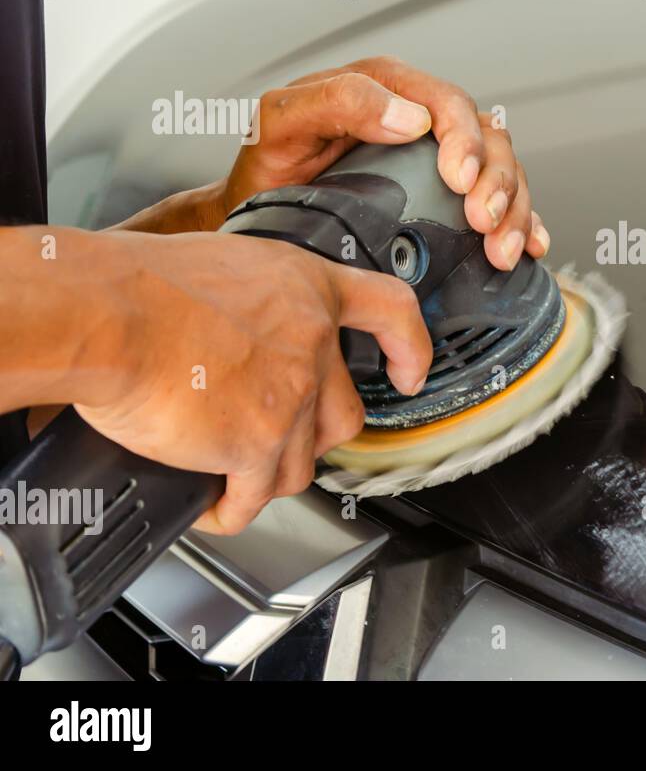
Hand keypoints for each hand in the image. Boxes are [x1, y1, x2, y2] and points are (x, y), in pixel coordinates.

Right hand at [73, 230, 432, 533]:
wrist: (104, 315)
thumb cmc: (136, 284)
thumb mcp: (222, 268)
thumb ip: (256, 305)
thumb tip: (242, 333)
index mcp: (306, 288)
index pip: (389, 310)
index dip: (409, 346)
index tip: (408, 372)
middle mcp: (310, 341)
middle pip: (342, 413)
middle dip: (310, 435)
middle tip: (275, 436)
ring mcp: (291, 395)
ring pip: (299, 462)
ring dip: (265, 474)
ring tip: (229, 470)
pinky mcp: (257, 444)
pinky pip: (253, 497)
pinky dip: (229, 509)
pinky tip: (212, 504)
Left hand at [221, 56, 549, 270]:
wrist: (258, 214)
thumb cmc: (268, 165)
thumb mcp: (279, 122)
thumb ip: (337, 102)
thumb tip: (408, 117)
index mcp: (387, 88)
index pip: (447, 102)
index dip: (464, 140)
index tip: (459, 180)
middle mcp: (421, 119)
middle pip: (488, 139)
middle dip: (497, 182)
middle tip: (484, 222)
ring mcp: (439, 160)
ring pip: (503, 171)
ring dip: (515, 210)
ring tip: (501, 250)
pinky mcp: (447, 197)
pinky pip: (501, 202)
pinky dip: (523, 224)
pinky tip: (528, 246)